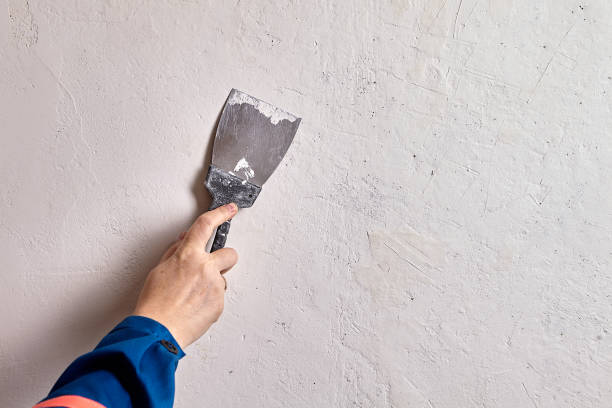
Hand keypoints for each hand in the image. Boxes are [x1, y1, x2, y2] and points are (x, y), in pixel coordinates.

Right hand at [133, 203, 238, 347]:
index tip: (229, 209)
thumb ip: (176, 251)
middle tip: (211, 269)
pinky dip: (209, 301)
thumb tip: (185, 239)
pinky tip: (193, 308)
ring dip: (212, 284)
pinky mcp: (219, 303)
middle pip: (230, 254)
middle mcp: (205, 267)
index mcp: (188, 255)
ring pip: (222, 279)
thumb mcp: (160, 270)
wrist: (158, 330)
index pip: (205, 226)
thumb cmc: (154, 303)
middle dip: (224, 259)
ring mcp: (215, 286)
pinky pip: (218, 297)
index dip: (220, 214)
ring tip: (191, 297)